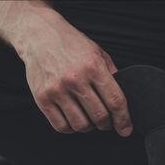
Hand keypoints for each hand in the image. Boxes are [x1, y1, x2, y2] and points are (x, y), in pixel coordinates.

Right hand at [16, 14, 131, 136]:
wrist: (39, 35)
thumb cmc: (69, 43)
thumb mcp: (96, 52)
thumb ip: (110, 74)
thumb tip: (121, 100)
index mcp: (93, 67)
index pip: (115, 101)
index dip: (123, 119)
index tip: (126, 129)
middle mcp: (75, 79)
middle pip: (99, 116)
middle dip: (107, 124)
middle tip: (106, 122)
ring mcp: (57, 89)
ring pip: (81, 125)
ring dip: (89, 127)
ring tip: (88, 119)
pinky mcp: (42, 97)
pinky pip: (61, 126)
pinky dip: (71, 128)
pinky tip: (73, 119)